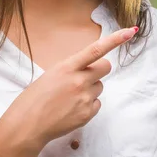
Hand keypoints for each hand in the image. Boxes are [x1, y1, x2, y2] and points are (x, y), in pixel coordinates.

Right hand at [4, 26, 138, 147]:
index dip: (115, 40)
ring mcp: (85, 98)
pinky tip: (72, 109)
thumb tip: (87, 68)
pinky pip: (97, 103)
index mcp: (67, 67)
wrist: (27, 125)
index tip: (130, 32)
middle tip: (84, 77)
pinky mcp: (88, 113)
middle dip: (99, 70)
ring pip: (100, 86)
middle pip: (106, 67)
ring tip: (70, 98)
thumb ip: (72, 69)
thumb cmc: (34, 98)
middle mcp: (79, 81)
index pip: (96, 49)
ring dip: (90, 89)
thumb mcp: (51, 74)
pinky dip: (88, 105)